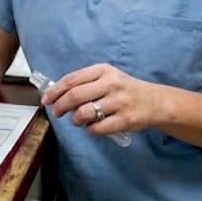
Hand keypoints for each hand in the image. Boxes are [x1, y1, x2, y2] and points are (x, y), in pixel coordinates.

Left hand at [41, 63, 166, 137]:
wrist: (154, 102)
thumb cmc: (125, 90)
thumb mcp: (107, 78)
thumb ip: (85, 83)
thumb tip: (57, 96)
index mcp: (103, 70)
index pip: (72, 79)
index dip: (55, 91)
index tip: (46, 100)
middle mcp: (111, 83)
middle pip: (74, 96)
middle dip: (60, 107)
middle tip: (57, 113)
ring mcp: (119, 102)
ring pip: (83, 113)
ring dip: (75, 120)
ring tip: (78, 120)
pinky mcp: (125, 119)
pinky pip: (97, 128)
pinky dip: (90, 130)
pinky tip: (93, 127)